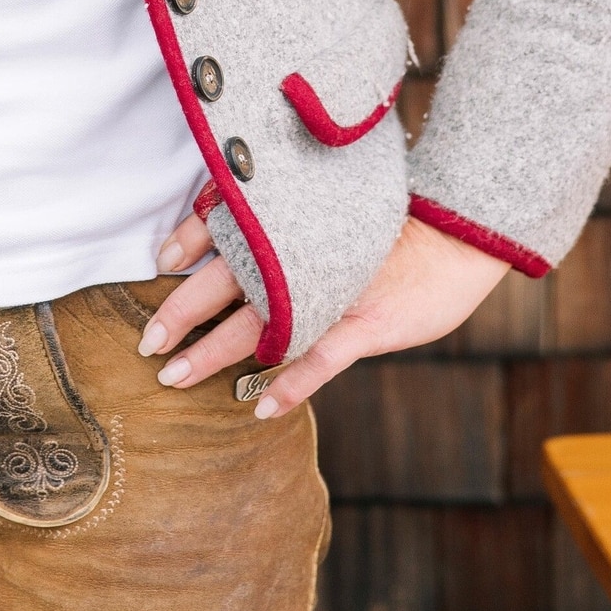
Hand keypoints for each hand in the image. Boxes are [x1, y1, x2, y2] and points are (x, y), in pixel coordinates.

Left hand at [139, 208, 511, 419]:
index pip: (228, 223)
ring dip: (212, 353)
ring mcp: (332, 291)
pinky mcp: (365, 324)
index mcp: (294, 218)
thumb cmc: (403, 217)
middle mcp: (303, 253)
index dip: (188, 241)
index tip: (159, 261)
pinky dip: (287, 385)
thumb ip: (298, 214)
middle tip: (147, 341)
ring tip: (175, 377)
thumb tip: (253, 217)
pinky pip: (318, 359)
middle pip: (225, 281)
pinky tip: (258, 406)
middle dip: (180, 311)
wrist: (463, 231)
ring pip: (258, 326)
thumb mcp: (343, 204)